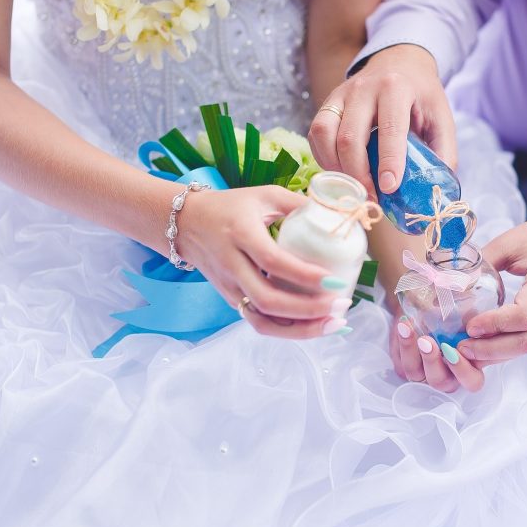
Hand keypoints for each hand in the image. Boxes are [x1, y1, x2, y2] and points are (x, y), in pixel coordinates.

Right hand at [177, 185, 349, 338]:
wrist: (185, 224)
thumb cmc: (229, 207)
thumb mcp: (264, 195)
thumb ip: (298, 203)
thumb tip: (335, 216)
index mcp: (240, 233)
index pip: (273, 261)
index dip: (304, 275)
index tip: (334, 279)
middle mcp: (232, 265)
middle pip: (268, 299)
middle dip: (308, 309)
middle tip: (341, 303)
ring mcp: (229, 287)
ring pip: (262, 320)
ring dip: (300, 329)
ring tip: (334, 324)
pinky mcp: (231, 300)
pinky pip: (259, 322)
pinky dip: (287, 330)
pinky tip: (314, 326)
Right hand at [308, 44, 456, 195]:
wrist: (400, 63)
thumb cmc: (421, 96)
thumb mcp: (441, 118)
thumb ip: (443, 153)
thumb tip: (434, 190)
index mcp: (396, 88)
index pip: (389, 128)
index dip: (388, 161)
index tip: (389, 188)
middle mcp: (364, 88)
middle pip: (350, 137)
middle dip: (358, 174)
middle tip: (373, 196)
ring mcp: (341, 94)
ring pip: (325, 135)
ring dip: (337, 168)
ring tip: (356, 186)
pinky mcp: (328, 103)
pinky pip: (316, 134)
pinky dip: (325, 159)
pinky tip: (342, 171)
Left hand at [390, 316, 486, 392]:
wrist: (429, 303)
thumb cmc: (455, 312)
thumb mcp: (467, 312)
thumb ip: (470, 322)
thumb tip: (468, 324)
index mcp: (469, 368)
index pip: (471, 380)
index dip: (463, 368)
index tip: (458, 348)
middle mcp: (447, 376)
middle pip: (440, 382)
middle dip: (432, 361)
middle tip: (426, 341)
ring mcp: (424, 373)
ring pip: (415, 373)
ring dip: (410, 351)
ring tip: (407, 329)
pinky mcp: (404, 368)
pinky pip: (400, 363)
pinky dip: (401, 342)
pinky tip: (403, 325)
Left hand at [457, 200, 526, 362]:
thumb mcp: (512, 241)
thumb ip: (482, 262)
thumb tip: (449, 284)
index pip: (524, 315)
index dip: (494, 325)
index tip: (469, 326)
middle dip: (492, 350)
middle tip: (461, 348)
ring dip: (500, 353)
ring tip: (470, 350)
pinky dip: (513, 345)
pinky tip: (491, 344)